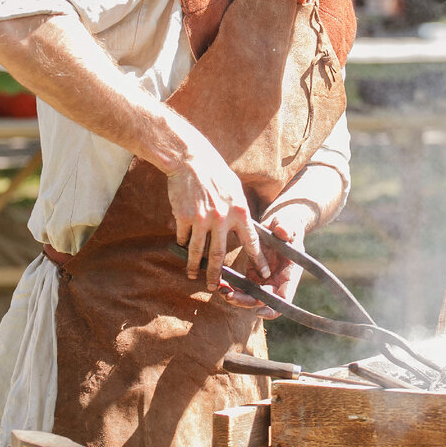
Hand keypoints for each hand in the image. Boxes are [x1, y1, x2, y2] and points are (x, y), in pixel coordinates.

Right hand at [167, 130, 263, 291]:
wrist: (191, 159)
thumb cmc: (216, 173)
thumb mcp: (236, 190)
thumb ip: (240, 211)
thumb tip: (245, 230)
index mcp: (240, 211)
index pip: (252, 242)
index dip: (258, 260)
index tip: (264, 275)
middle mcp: (222, 218)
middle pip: (220, 255)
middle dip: (217, 274)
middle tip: (216, 287)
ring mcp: (201, 219)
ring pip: (198, 251)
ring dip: (195, 267)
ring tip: (193, 276)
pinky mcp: (184, 216)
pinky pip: (183, 237)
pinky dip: (182, 244)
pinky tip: (181, 250)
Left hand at [220, 205, 314, 318]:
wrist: (278, 225)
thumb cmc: (286, 224)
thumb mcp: (287, 224)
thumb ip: (286, 228)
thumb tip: (283, 231)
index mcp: (290, 274)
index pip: (284, 298)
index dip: (273, 308)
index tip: (259, 311)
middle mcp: (277, 282)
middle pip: (262, 301)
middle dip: (245, 301)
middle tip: (229, 296)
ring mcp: (264, 280)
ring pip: (249, 297)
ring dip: (235, 296)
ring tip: (221, 289)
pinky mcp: (253, 275)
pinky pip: (242, 287)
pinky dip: (232, 287)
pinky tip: (220, 282)